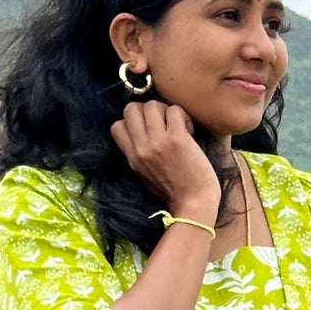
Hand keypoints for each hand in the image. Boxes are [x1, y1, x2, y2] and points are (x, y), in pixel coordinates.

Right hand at [110, 99, 220, 220]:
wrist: (193, 204)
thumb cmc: (174, 193)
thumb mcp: (145, 175)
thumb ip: (139, 155)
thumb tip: (140, 135)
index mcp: (132, 158)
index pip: (117, 126)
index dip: (133, 121)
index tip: (148, 130)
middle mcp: (141, 148)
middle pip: (130, 109)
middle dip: (147, 110)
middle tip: (163, 123)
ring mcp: (158, 142)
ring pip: (152, 105)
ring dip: (167, 111)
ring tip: (178, 126)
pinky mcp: (178, 139)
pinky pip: (174, 110)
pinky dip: (183, 116)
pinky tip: (189, 131)